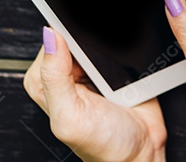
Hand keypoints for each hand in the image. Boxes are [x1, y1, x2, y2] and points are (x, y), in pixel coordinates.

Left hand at [25, 27, 166, 161]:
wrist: (140, 152)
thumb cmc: (104, 144)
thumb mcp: (70, 116)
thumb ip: (54, 78)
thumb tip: (50, 36)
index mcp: (45, 83)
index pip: (51, 40)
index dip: (66, 35)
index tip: (81, 47)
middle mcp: (65, 75)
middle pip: (75, 35)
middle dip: (91, 39)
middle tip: (99, 67)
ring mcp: (92, 70)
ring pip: (98, 38)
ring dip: (111, 45)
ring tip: (113, 72)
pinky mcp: (115, 68)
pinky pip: (119, 45)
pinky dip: (126, 49)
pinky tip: (125, 66)